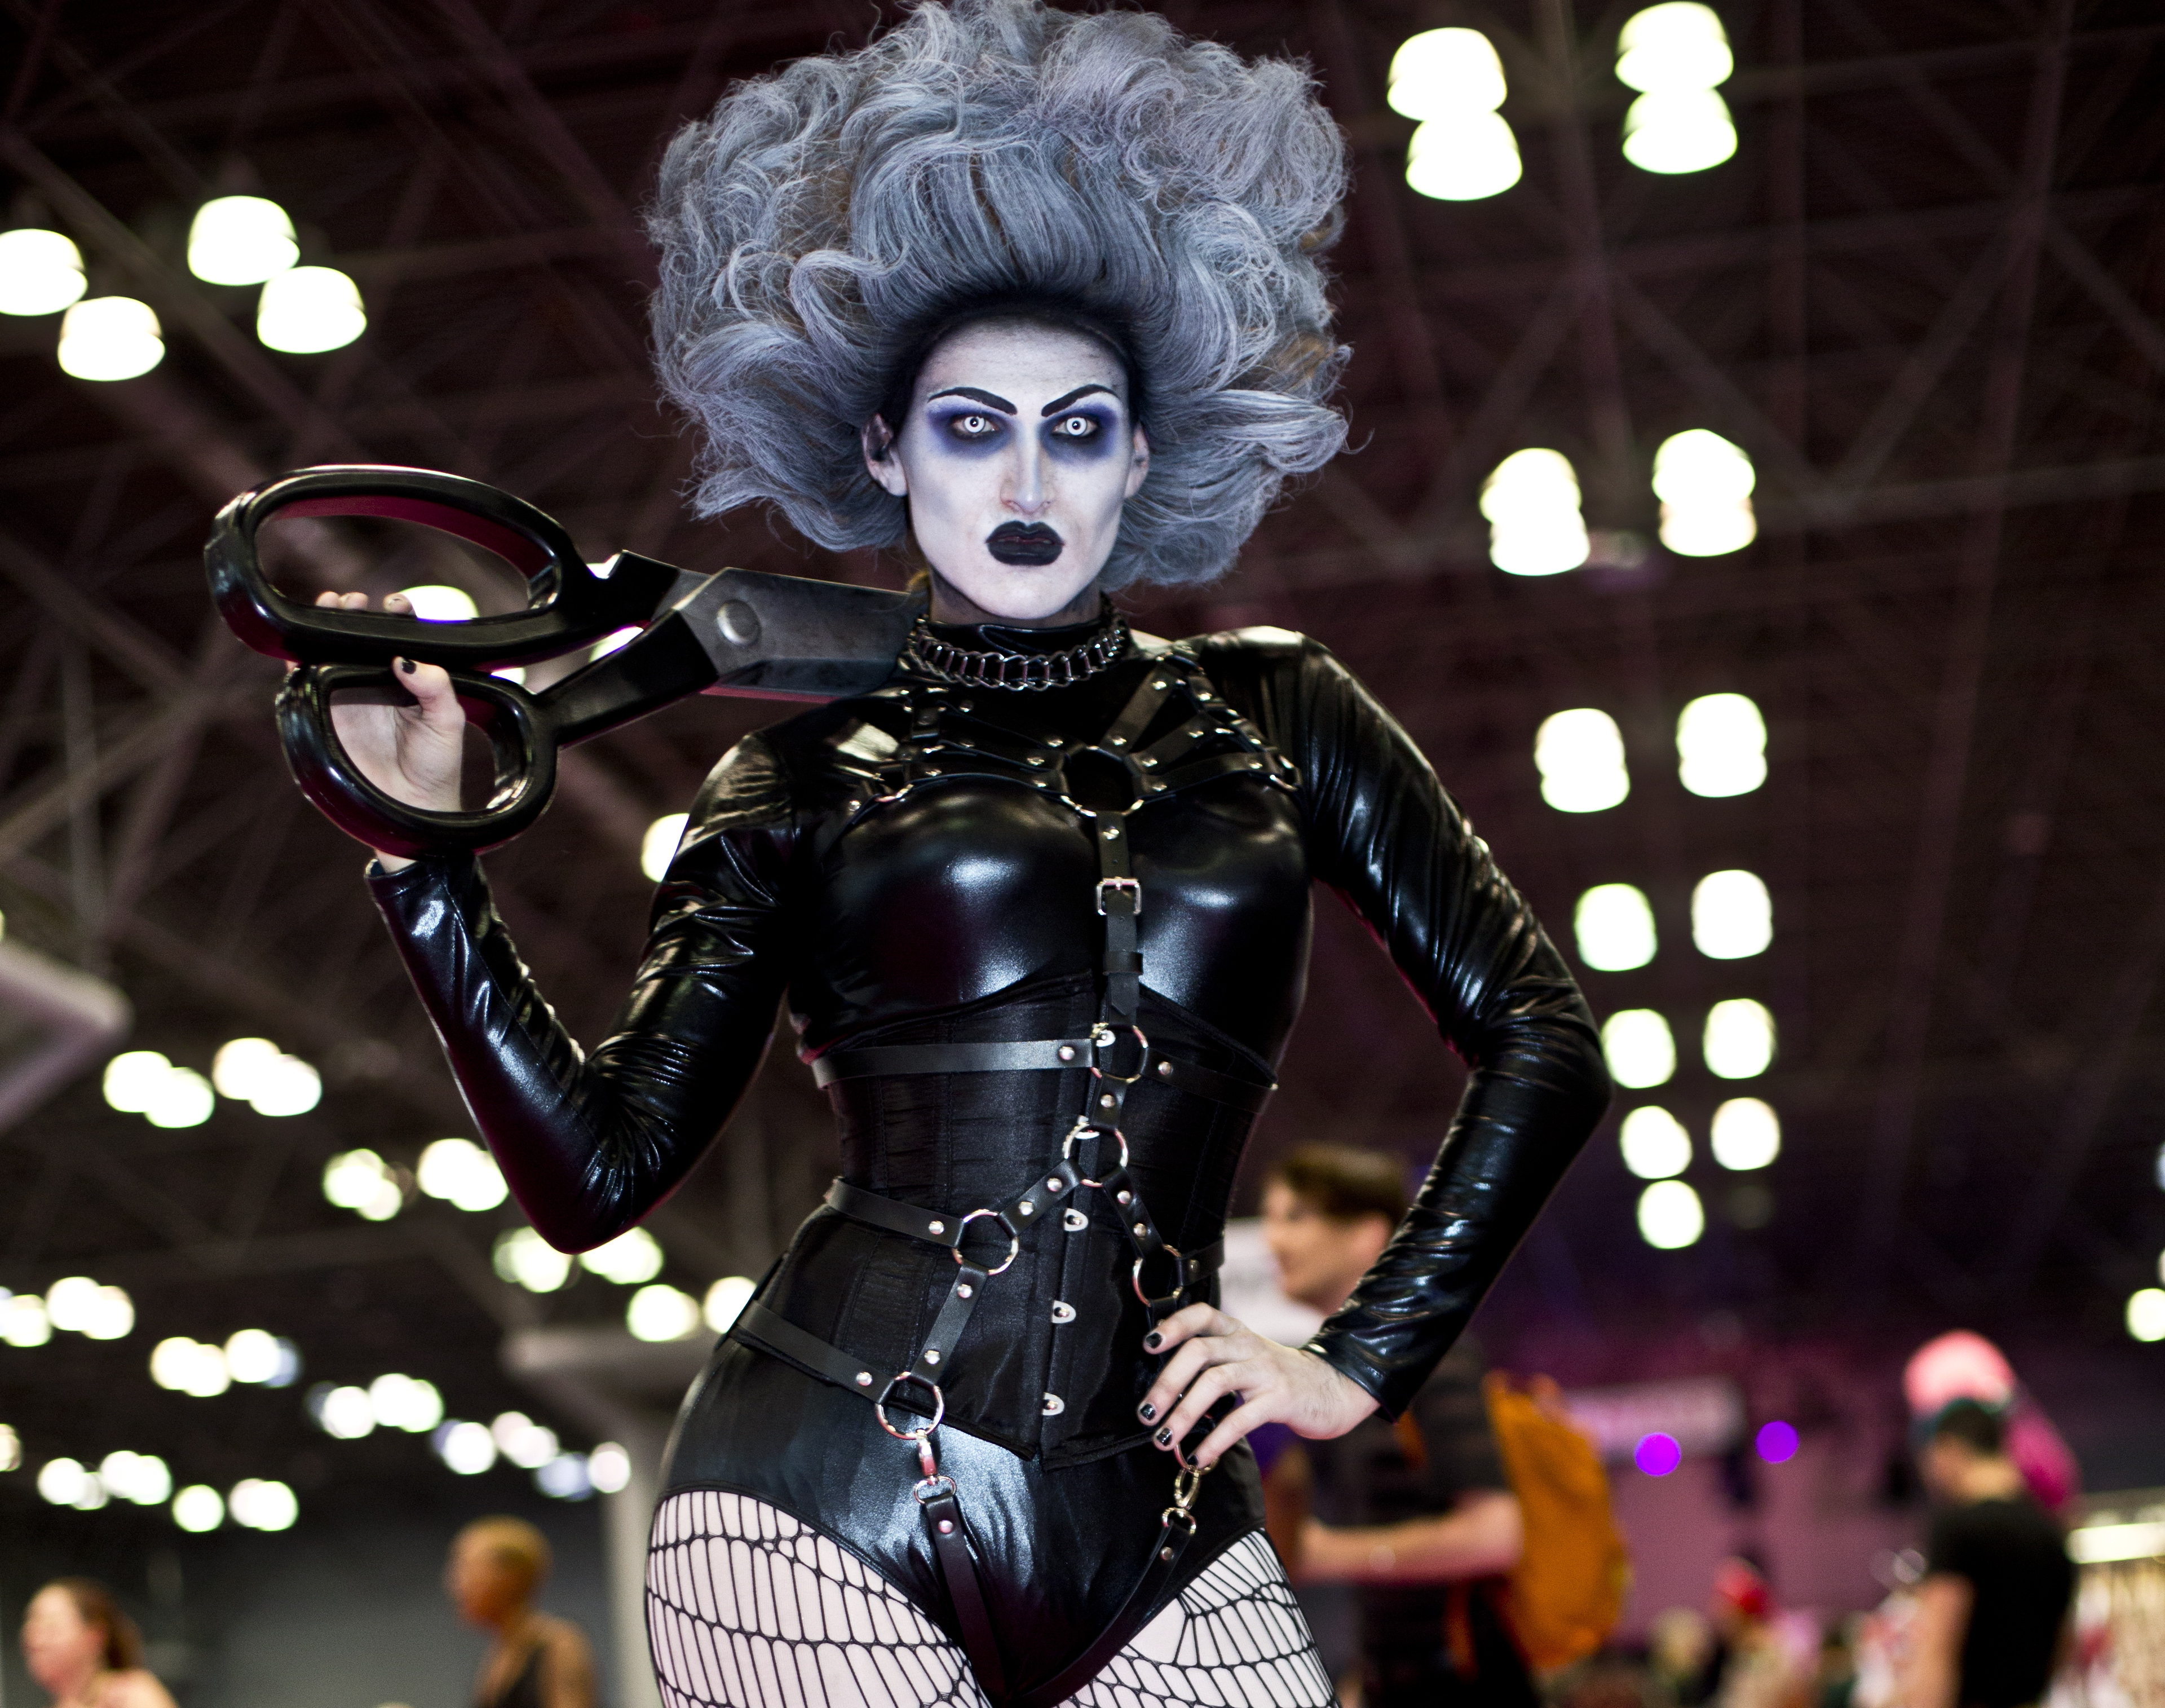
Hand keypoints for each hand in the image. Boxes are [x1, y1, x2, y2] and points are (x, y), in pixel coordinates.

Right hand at [311, 590, 464, 867]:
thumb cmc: (437, 766)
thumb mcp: (448, 724)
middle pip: (360, 637)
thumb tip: (406, 659)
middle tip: (352, 600)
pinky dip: (301, 660)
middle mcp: (377, 681)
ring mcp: (349, 696)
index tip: (396, 604)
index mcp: (411, 678)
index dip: (396, 616)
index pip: (400, 637)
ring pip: (332, 652)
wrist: (412, 809)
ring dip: (327, 628)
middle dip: (353, 612)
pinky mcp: (325, 714)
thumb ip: (436, 689)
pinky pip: (306, 682)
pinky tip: (305, 646)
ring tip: (329, 604)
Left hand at [1135, 1303, 1378, 1471]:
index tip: (1149, 1346)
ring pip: (1215, 1382)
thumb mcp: (1246, 1358)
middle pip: (1198, 1351)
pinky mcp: (1280, 1398)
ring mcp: (1265, 1370)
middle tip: (1146, 1413)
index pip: (1201, 1314)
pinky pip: (1240, 1419)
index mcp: (1236, 1332)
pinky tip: (1199, 1456)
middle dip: (1166, 1383)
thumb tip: (1162, 1392)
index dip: (1173, 1326)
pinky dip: (1215, 1440)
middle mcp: (1248, 1344)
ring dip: (1183, 1413)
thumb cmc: (1277, 1378)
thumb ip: (1213, 1363)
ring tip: (1164, 1439)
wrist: (1333, 1388)